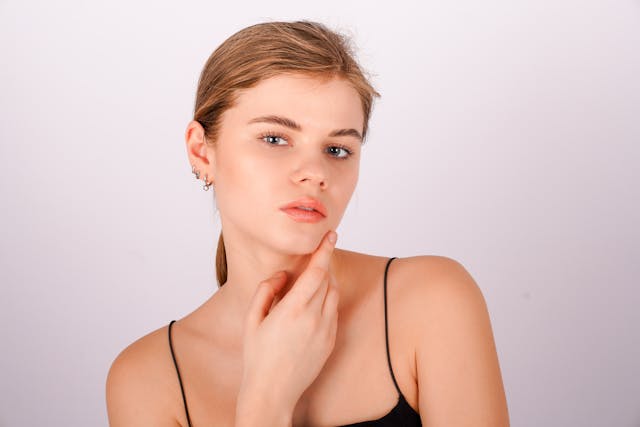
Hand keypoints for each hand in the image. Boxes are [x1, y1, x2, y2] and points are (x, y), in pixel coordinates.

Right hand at [238, 230, 339, 416]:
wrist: (273, 392)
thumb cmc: (257, 356)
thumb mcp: (252, 319)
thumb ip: (266, 290)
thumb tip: (282, 275)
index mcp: (294, 309)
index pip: (317, 271)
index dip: (325, 250)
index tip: (331, 235)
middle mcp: (314, 318)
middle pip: (328, 279)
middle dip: (324, 264)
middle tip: (317, 255)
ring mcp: (326, 331)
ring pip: (334, 295)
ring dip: (326, 282)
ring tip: (310, 282)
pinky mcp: (330, 342)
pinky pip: (334, 312)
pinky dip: (327, 301)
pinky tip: (312, 306)